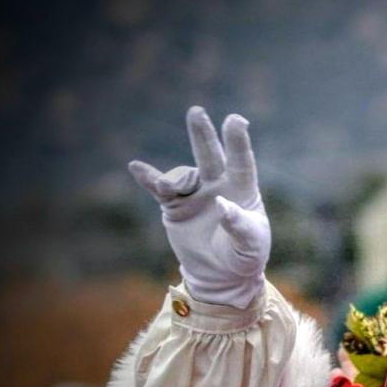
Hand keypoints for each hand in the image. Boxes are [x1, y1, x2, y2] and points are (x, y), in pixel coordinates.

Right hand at [129, 107, 271, 308]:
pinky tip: (136, 167)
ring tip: (166, 187)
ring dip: (175, 179)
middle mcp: (218, 186)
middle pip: (210, 156)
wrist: (221, 274)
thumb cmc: (244, 256)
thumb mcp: (250, 245)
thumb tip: (223, 204)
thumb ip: (239, 225)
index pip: (241, 163)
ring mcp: (195, 193)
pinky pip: (160, 189)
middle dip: (202, 135)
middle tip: (196, 111)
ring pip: (183, 176)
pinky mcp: (175, 206)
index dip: (238, 142)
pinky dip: (149, 178)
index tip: (236, 120)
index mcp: (243, 191)